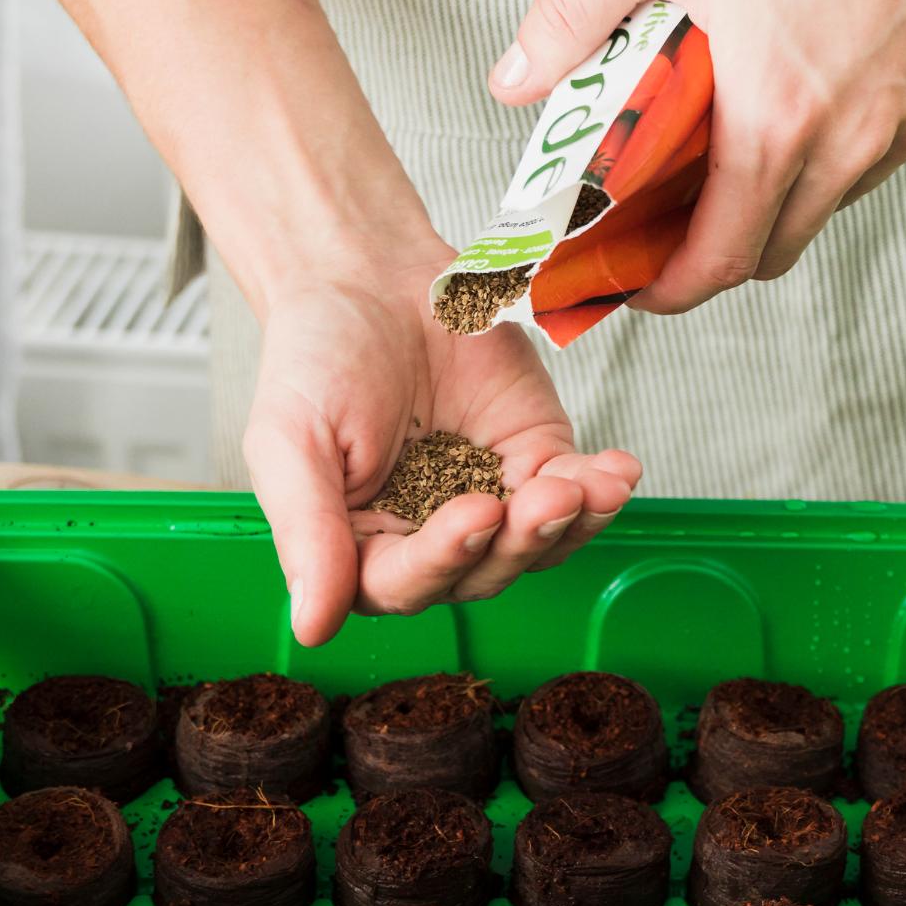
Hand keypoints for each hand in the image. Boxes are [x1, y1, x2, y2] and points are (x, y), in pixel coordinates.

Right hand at [241, 239, 640, 644]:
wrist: (367, 275)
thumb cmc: (315, 356)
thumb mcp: (288, 443)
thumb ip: (305, 534)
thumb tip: (310, 630)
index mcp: (361, 549)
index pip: (407, 583)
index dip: (446, 557)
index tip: (475, 511)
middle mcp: (429, 537)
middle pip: (484, 572)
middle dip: (520, 541)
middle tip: (546, 497)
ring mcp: (490, 498)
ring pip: (538, 543)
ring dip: (570, 524)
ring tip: (592, 486)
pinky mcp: (534, 457)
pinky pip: (574, 491)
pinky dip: (600, 488)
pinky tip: (616, 472)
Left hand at [489, 0, 905, 310]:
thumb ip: (576, 15)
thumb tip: (516, 78)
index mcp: (773, 116)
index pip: (720, 258)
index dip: (673, 289)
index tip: (645, 287)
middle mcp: (849, 139)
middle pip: (773, 250)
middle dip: (719, 251)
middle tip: (679, 220)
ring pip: (829, 206)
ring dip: (779, 197)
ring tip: (746, 136)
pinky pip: (883, 158)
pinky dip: (840, 149)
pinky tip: (818, 88)